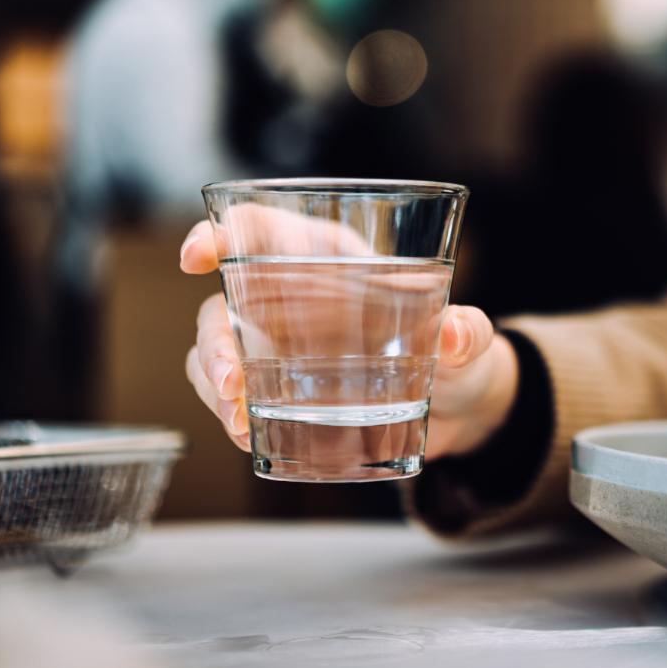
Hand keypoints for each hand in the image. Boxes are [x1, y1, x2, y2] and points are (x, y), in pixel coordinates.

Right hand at [180, 204, 519, 459]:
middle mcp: (293, 299)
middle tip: (231, 383)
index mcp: (332, 260)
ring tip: (241, 423)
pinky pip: (232, 396)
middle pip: (225, 304)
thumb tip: (454, 334)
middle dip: (214, 342)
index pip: (262, 230)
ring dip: (214, 386)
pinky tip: (249, 437)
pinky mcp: (282, 391)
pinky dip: (228, 416)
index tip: (196, 256)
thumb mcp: (470, 344)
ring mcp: (281, 348)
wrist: (460, 412)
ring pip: (217, 353)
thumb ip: (469, 334)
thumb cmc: (458, 356)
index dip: (221, 233)